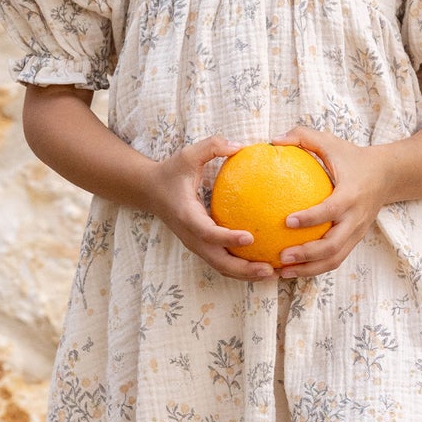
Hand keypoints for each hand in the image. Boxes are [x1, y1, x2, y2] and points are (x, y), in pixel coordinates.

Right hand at [145, 135, 274, 280]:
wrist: (149, 191)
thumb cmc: (171, 172)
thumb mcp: (187, 155)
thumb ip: (211, 147)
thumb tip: (240, 146)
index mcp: (187, 216)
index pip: (208, 233)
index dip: (228, 238)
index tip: (250, 237)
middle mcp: (191, 236)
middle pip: (218, 262)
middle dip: (244, 269)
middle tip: (269, 269)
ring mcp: (195, 245)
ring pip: (221, 267)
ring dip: (245, 274)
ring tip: (272, 273)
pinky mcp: (201, 247)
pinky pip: (221, 262)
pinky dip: (240, 268)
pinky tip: (262, 266)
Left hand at [270, 127, 390, 277]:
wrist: (387, 175)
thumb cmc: (352, 157)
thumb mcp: (330, 141)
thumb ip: (303, 136)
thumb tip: (273, 140)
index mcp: (351, 194)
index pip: (331, 210)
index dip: (311, 218)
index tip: (288, 222)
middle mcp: (356, 218)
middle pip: (333, 245)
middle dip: (307, 254)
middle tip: (282, 256)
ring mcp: (356, 232)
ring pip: (334, 259)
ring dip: (308, 268)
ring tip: (282, 271)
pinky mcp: (354, 240)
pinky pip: (335, 259)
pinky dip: (314, 268)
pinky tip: (291, 269)